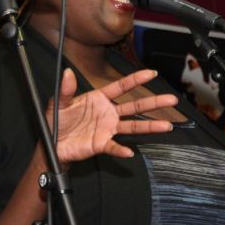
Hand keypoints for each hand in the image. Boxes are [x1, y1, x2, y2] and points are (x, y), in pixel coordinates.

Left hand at [49, 69, 177, 163]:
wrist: (52, 144)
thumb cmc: (57, 121)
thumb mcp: (59, 103)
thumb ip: (66, 89)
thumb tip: (67, 72)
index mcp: (99, 99)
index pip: (121, 87)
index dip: (136, 80)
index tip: (152, 73)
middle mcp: (108, 113)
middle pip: (135, 107)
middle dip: (153, 103)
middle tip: (171, 100)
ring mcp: (107, 129)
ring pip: (132, 127)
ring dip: (149, 127)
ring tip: (166, 126)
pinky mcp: (102, 144)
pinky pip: (114, 147)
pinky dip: (121, 150)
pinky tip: (129, 152)